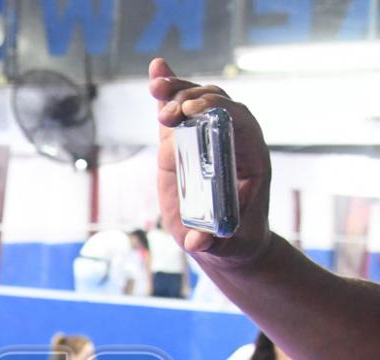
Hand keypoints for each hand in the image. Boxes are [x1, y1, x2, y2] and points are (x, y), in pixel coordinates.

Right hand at [148, 57, 271, 262]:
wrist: (227, 238)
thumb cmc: (231, 240)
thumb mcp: (224, 244)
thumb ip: (211, 240)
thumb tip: (197, 241)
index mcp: (249, 159)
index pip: (241, 123)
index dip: (220, 112)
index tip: (195, 112)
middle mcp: (231, 141)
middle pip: (219, 105)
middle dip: (195, 99)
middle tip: (170, 112)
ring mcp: (208, 138)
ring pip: (199, 100)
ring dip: (178, 90)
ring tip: (156, 87)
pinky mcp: (186, 141)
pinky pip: (179, 111)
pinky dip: (168, 91)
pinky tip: (156, 69)